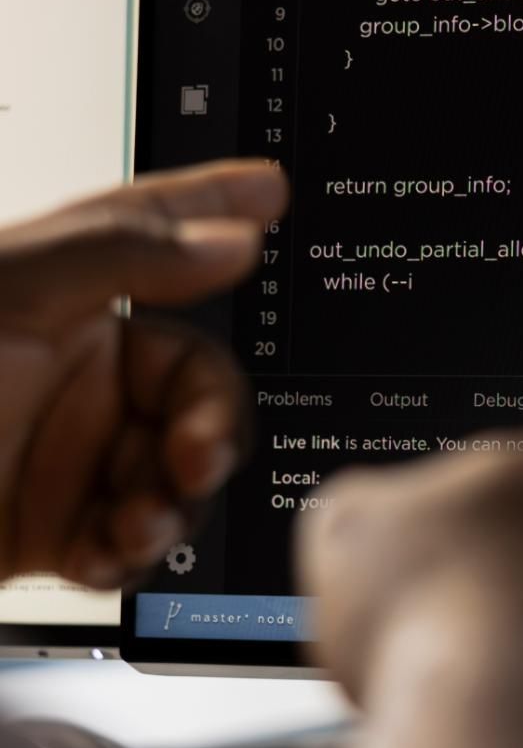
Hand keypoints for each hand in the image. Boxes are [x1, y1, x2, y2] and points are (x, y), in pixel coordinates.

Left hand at [0, 162, 281, 589]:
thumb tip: (229, 234)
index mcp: (56, 297)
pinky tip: (105, 552)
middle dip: (207, 427)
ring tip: (135, 520)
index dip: (210, 205)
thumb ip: (118, 253)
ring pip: (176, 473)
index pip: (154, 234)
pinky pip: (133, 541)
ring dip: (171, 504)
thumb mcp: (1, 296)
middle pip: (195, 385)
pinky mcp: (54, 531)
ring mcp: (66, 453)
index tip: (271, 193)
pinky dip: (133, 554)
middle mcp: (70, 371)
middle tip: (191, 456)